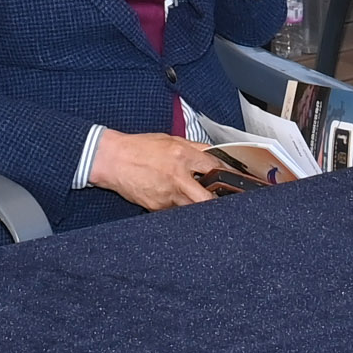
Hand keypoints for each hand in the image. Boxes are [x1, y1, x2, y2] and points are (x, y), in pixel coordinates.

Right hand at [87, 129, 277, 210]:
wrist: (112, 160)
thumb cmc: (140, 147)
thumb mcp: (170, 140)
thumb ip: (194, 148)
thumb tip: (214, 154)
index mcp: (182, 155)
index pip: (215, 167)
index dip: (229, 176)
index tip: (240, 183)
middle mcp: (177, 177)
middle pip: (208, 199)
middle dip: (220, 204)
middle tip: (229, 205)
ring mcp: (167, 195)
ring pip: (193, 210)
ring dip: (201, 209)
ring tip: (208, 208)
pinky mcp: (157, 208)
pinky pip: (176, 213)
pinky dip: (182, 210)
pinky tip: (181, 205)